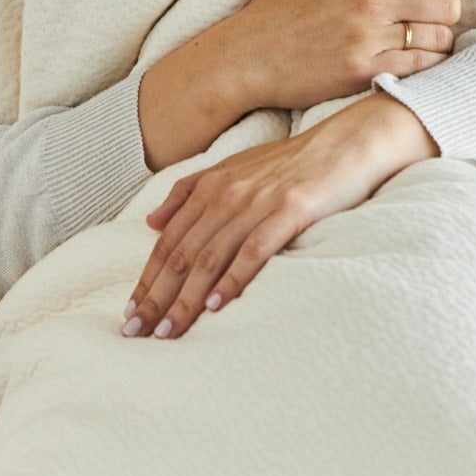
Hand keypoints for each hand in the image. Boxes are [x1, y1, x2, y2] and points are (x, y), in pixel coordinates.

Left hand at [120, 97, 431, 341]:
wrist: (345, 144)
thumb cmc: (290, 163)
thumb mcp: (233, 168)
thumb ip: (189, 193)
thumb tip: (150, 223)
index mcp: (210, 186)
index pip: (168, 241)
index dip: (146, 279)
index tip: (130, 313)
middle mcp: (226, 194)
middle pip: (181, 254)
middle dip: (156, 297)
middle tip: (136, 332)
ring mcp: (257, 202)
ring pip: (210, 257)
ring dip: (185, 298)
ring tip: (169, 331)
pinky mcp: (289, 211)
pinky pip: (253, 250)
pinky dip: (232, 279)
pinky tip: (216, 305)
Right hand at [232, 0, 461, 112]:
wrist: (247, 56)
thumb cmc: (274, 5)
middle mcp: (371, 3)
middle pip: (446, 2)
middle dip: (444, 8)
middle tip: (428, 14)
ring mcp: (369, 40)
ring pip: (438, 37)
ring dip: (436, 38)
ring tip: (422, 38)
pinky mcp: (365, 72)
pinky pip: (420, 67)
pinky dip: (425, 65)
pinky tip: (411, 59)